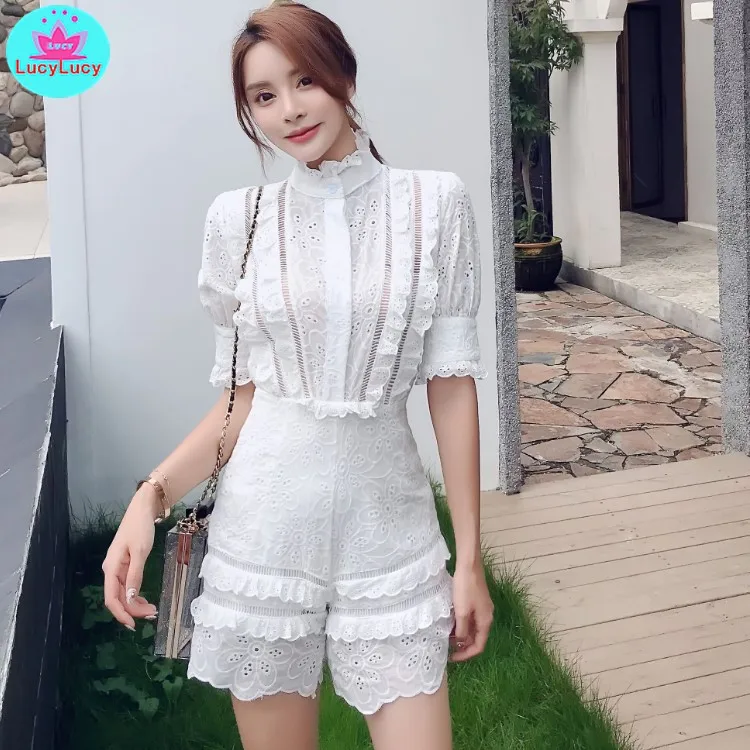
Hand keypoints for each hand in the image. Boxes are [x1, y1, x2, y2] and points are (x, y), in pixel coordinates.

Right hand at [102, 488, 158, 629]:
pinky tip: (145, 600)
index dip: (121, 614)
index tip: (133, 625)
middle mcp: (111, 570)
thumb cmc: (140, 528)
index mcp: (111, 568)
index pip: (111, 598)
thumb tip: (129, 598)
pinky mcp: (125, 565)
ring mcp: (118, 568)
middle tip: (152, 615)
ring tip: (152, 610)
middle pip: (118, 597)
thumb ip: (134, 575)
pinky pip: (128, 585)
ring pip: (123, 593)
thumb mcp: (139, 552)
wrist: (142, 510)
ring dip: (135, 604)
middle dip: (132, 610)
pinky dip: (136, 594)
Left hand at [449, 561, 493, 661]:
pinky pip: (470, 618)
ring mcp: (482, 608)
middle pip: (476, 638)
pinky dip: (461, 624)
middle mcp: (486, 617)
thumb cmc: (465, 588)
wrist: (469, 565)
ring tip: (446, 637)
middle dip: (463, 645)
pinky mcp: (476, 601)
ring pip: (472, 628)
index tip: (452, 657)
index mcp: (485, 621)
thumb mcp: (462, 612)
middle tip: (447, 648)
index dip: (466, 654)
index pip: (479, 646)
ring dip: (461, 634)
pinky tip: (451, 622)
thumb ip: (462, 630)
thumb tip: (461, 643)